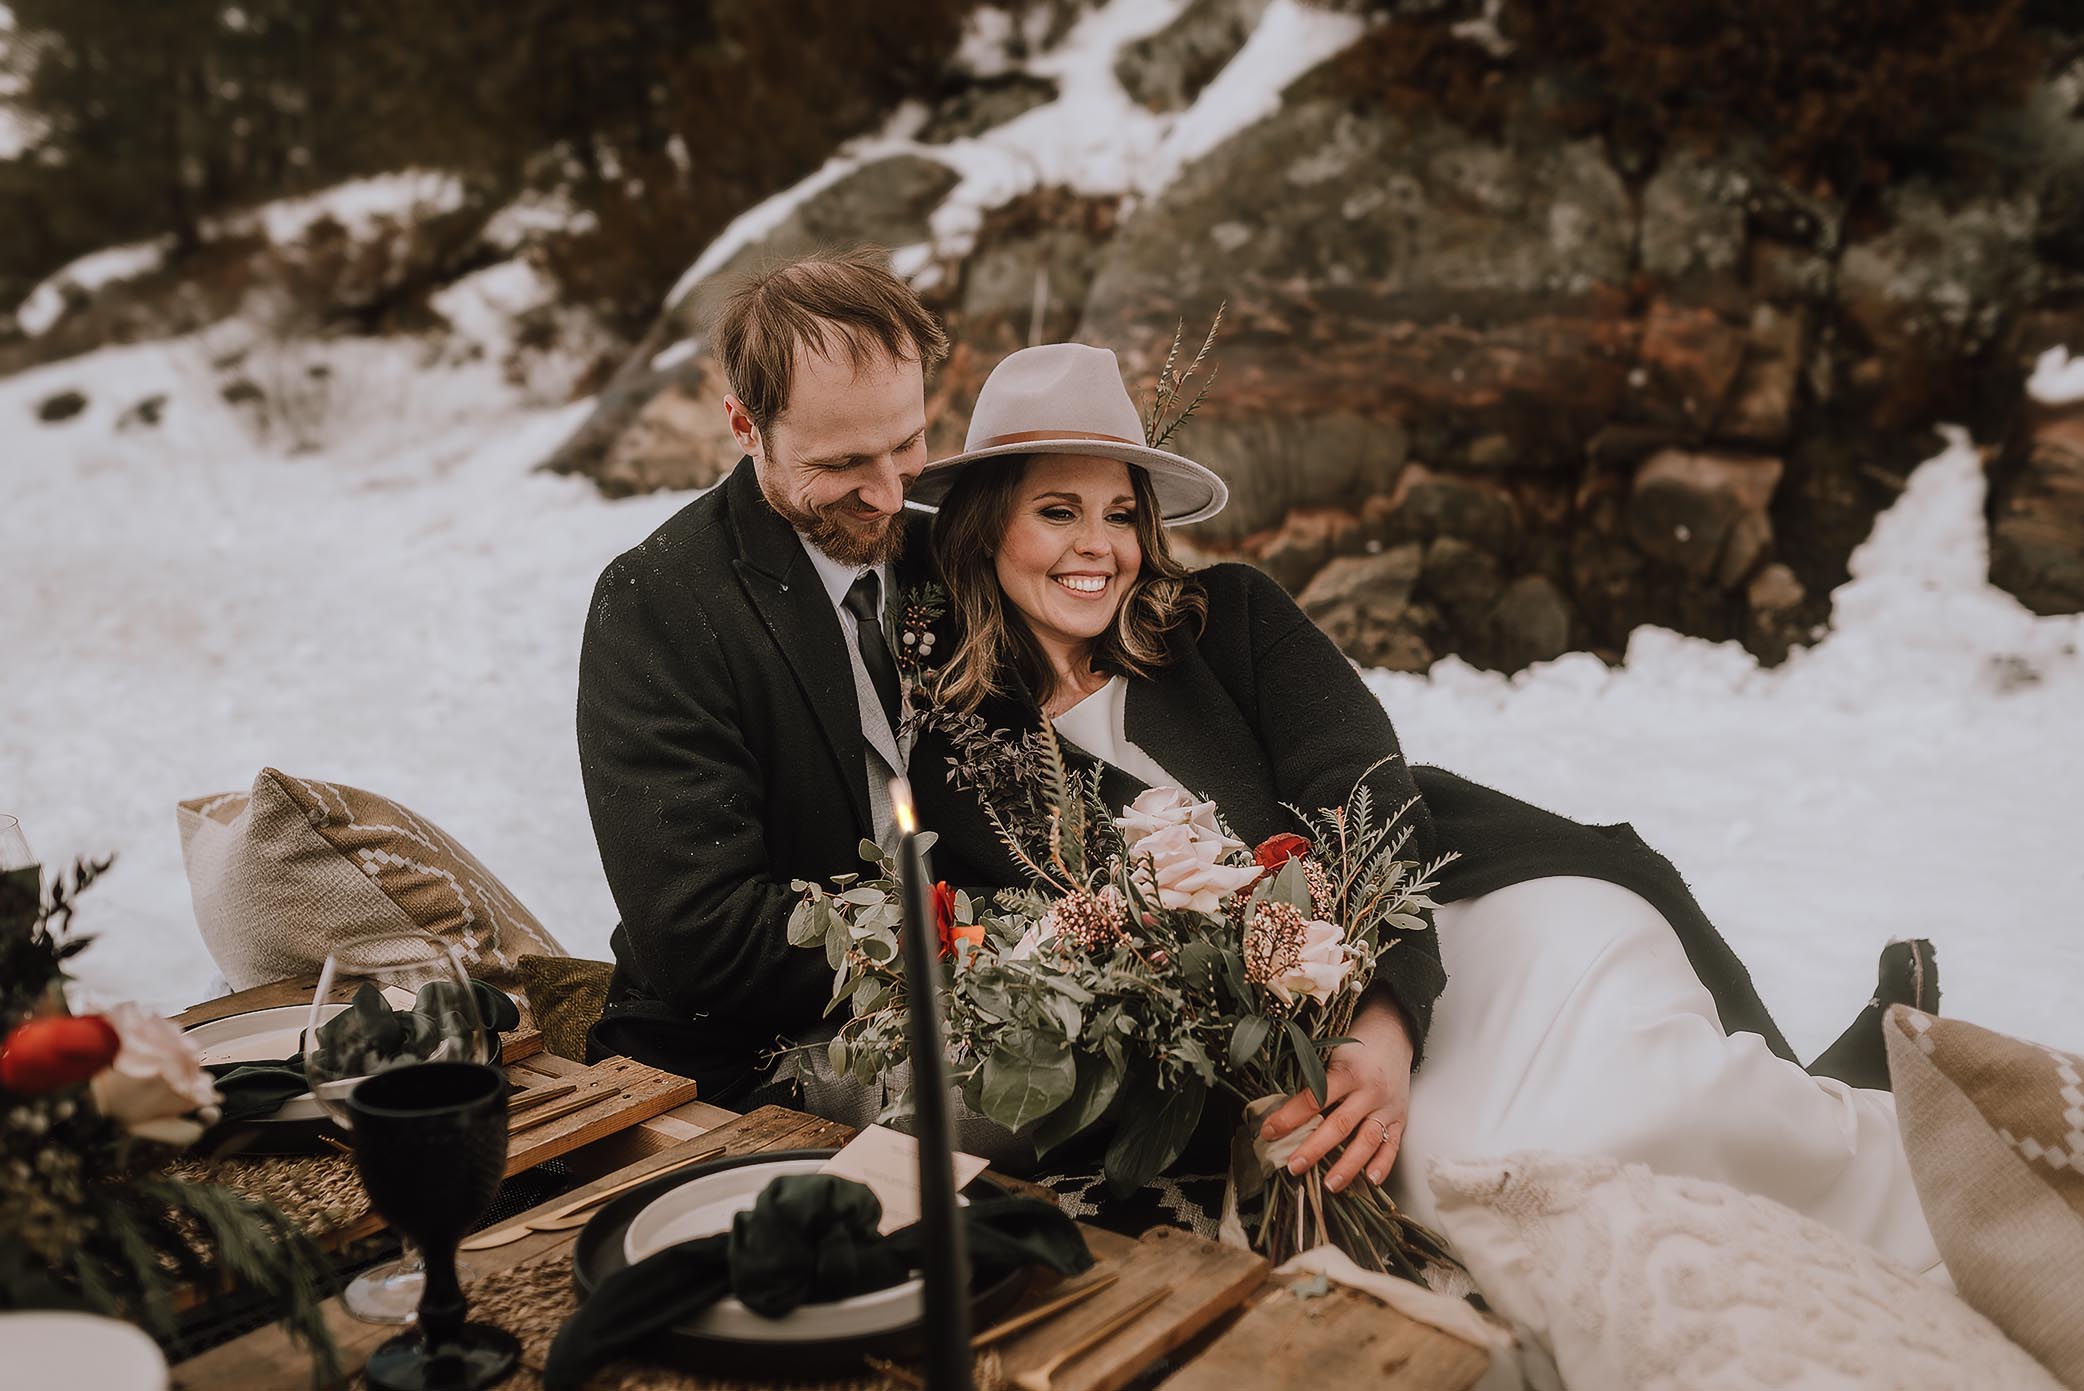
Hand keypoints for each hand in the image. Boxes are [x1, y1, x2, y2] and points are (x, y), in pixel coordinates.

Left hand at [1258, 998, 1413, 1192]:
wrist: (1393, 1036)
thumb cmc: (1355, 1048)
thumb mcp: (1331, 1055)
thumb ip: (1314, 1082)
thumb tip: (1278, 1111)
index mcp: (1347, 1072)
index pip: (1315, 1098)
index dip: (1289, 1117)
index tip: (1267, 1132)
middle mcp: (1369, 1091)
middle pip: (1340, 1124)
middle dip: (1315, 1148)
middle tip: (1293, 1166)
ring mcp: (1387, 1107)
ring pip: (1367, 1140)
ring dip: (1347, 1166)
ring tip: (1329, 1185)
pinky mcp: (1400, 1119)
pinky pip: (1392, 1145)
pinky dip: (1382, 1165)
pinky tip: (1370, 1181)